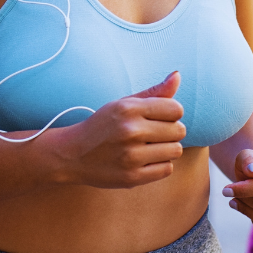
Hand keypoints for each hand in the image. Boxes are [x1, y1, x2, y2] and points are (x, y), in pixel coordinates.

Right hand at [53, 72, 186, 189]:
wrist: (73, 154)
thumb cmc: (102, 126)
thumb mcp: (123, 104)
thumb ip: (154, 92)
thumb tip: (177, 75)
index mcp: (128, 109)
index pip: (176, 109)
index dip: (171, 113)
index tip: (159, 118)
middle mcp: (130, 131)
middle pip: (179, 130)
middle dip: (170, 131)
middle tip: (153, 133)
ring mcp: (131, 156)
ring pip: (176, 150)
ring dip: (166, 149)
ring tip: (149, 147)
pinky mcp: (132, 177)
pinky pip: (167, 169)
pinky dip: (160, 165)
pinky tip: (145, 160)